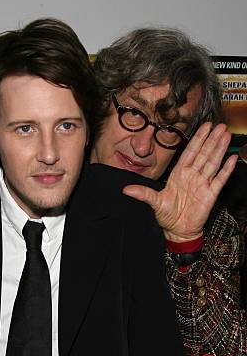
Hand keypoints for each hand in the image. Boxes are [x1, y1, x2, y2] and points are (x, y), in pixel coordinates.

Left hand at [123, 123, 237, 242]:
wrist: (178, 230)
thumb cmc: (167, 215)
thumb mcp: (154, 202)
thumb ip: (143, 194)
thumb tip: (125, 190)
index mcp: (179, 174)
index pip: (190, 152)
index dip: (198, 139)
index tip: (205, 126)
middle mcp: (192, 175)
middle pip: (204, 154)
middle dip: (212, 139)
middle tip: (220, 125)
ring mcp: (202, 184)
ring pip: (213, 163)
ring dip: (220, 149)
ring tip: (226, 136)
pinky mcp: (210, 194)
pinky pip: (219, 180)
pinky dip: (226, 170)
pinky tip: (231, 159)